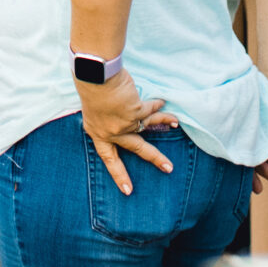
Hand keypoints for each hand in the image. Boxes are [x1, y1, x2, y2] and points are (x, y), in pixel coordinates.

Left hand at [77, 68, 175, 193]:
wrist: (94, 76)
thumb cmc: (91, 88)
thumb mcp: (95, 109)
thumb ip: (108, 119)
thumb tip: (128, 120)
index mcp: (97, 132)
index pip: (108, 158)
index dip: (118, 174)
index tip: (127, 190)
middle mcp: (111, 132)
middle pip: (136, 148)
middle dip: (155, 158)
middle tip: (168, 168)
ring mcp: (124, 124)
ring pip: (148, 126)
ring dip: (164, 122)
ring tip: (176, 123)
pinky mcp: (135, 113)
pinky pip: (150, 110)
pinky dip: (156, 105)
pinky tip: (161, 102)